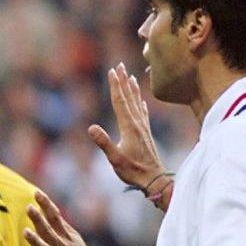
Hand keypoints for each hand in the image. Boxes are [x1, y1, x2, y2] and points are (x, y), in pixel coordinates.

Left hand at [24, 190, 109, 245]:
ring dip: (36, 240)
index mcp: (66, 236)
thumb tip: (48, 208)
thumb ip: (60, 225)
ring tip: (26, 231)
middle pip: (49, 230)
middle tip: (29, 208)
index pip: (55, 217)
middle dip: (39, 219)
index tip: (37, 193)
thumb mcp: (74, 238)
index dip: (46, 205)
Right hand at [90, 63, 166, 188]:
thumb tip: (91, 128)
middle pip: (128, 98)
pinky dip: (140, 103)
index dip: (115, 86)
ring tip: (131, 76)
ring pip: (136, 103)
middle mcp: (137, 123)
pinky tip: (141, 101)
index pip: (120, 101)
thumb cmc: (133, 171)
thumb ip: (104, 142)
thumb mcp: (114, 159)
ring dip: (132, 89)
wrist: (154, 178)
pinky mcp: (146, 133)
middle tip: (120, 66)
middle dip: (123, 81)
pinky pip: (143, 113)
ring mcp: (143, 128)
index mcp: (129, 127)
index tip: (112, 71)